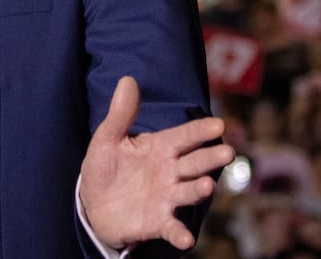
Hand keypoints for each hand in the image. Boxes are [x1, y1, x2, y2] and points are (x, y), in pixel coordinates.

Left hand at [79, 76, 232, 251]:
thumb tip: (127, 79)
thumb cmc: (105, 167)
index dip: (200, 130)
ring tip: (207, 185)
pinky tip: (185, 239)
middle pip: (194, 163)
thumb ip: (120, 113)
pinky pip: (171, 227)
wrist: (93, 204)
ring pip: (188, 192)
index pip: (184, 136)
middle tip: (227, 152)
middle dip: (210, 158)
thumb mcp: (107, 139)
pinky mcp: (158, 222)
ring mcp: (166, 197)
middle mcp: (169, 172)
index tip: (219, 123)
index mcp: (160, 148)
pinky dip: (179, 234)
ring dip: (198, 190)